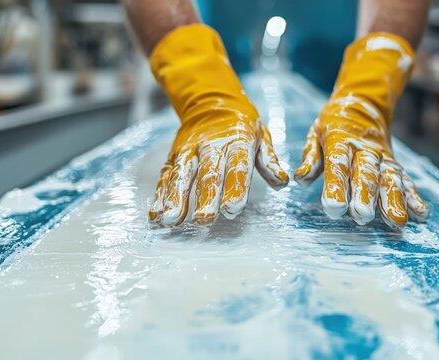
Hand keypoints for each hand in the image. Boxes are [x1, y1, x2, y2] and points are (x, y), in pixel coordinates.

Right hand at [148, 24, 287, 225]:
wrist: (210, 101)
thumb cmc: (242, 126)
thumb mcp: (262, 136)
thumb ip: (269, 161)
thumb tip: (283, 182)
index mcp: (237, 142)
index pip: (237, 166)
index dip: (235, 187)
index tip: (233, 208)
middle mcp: (211, 146)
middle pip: (207, 173)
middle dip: (205, 197)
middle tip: (204, 220)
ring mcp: (189, 151)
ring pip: (181, 174)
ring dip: (175, 198)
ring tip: (170, 220)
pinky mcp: (174, 157)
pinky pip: (166, 176)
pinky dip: (159, 196)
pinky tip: (155, 215)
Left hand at [294, 33, 428, 227]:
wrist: (363, 105)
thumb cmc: (333, 126)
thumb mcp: (316, 134)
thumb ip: (311, 158)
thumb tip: (299, 179)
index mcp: (340, 141)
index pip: (337, 164)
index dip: (335, 186)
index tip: (334, 208)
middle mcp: (365, 150)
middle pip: (366, 173)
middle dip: (366, 195)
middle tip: (362, 215)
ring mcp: (382, 157)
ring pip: (390, 178)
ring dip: (394, 200)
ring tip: (397, 221)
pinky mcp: (394, 164)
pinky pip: (406, 180)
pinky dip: (414, 197)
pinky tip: (421, 214)